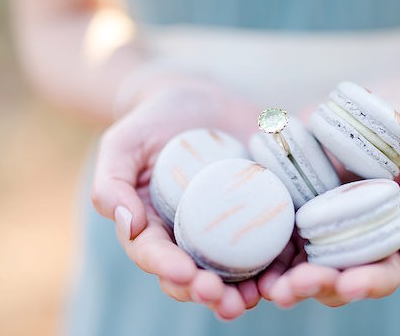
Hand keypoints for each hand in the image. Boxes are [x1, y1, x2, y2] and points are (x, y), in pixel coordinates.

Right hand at [91, 79, 261, 319]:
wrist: (201, 100)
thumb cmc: (154, 121)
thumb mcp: (124, 143)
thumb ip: (112, 181)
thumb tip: (128, 224)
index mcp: (154, 227)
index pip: (155, 256)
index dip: (168, 269)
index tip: (183, 273)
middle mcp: (190, 237)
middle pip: (195, 276)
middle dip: (208, 293)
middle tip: (224, 299)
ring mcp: (226, 230)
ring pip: (233, 272)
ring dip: (244, 291)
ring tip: (255, 297)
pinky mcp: (260, 215)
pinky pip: (269, 244)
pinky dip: (278, 263)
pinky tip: (287, 271)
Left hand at [260, 120, 399, 307]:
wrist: (367, 113)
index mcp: (387, 242)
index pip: (382, 274)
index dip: (367, 283)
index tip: (348, 284)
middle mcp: (351, 244)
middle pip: (335, 281)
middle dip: (316, 287)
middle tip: (293, 289)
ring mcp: (318, 232)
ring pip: (301, 270)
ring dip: (284, 282)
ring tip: (270, 287)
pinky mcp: (291, 213)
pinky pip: (276, 241)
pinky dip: (265, 259)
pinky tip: (254, 270)